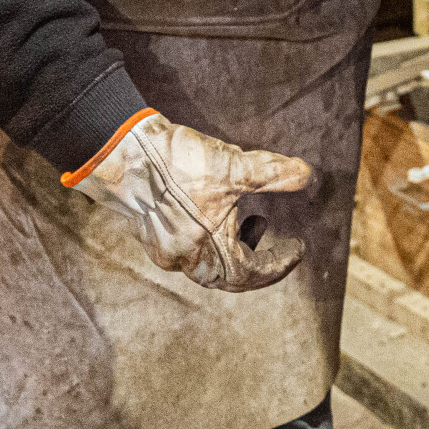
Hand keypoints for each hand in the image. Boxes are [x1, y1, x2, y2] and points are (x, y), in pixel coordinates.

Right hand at [70, 113, 314, 290]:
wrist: (121, 152)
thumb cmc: (176, 164)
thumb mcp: (235, 167)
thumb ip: (274, 173)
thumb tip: (307, 175)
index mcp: (207, 252)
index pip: (251, 275)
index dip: (279, 265)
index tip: (298, 250)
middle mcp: (182, 258)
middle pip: (226, 276)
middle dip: (256, 261)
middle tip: (277, 243)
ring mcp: (161, 247)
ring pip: (205, 261)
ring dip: (234, 246)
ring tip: (256, 220)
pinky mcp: (148, 230)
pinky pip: (186, 245)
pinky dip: (210, 235)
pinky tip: (218, 207)